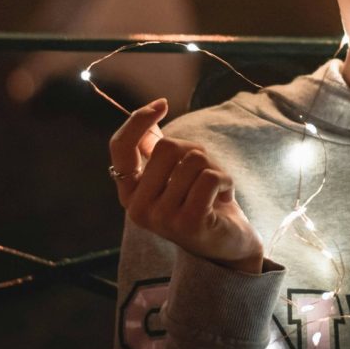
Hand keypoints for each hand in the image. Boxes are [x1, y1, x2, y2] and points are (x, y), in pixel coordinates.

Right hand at [108, 98, 264, 273]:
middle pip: (166, 146)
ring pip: (193, 160)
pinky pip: (210, 177)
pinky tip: (223, 199)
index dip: (138, 120)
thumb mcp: (175, 175)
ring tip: (213, 191)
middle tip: (204, 174)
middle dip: (194, 151)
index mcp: (130, 193)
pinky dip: (225, 181)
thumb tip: (150, 113)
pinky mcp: (189, 223)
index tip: (161, 104)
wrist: (229, 244)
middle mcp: (138, 208)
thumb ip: (157, 151)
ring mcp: (162, 218)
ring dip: (213, 168)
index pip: (120, 147)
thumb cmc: (201, 202)